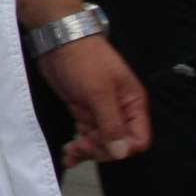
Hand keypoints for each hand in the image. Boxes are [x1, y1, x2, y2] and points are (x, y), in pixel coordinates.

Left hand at [34, 34, 150, 168]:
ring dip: (86, 150)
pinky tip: (68, 155)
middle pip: (117, 144)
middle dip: (99, 150)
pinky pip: (85, 134)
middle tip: (78, 146)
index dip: (122, 149)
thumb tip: (122, 153)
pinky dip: (78, 144)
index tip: (100, 146)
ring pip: (100, 141)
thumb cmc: (84, 60)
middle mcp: (119, 111)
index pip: (138, 139)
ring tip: (69, 152)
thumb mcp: (99, 92)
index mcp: (132, 105)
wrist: (57, 40)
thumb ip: (112, 124)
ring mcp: (100, 111)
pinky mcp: (83, 110)